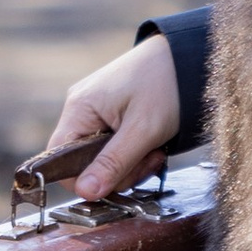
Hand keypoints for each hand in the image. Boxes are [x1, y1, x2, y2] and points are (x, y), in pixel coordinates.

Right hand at [39, 32, 181, 203]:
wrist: (191, 57)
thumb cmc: (167, 85)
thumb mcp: (143, 130)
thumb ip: (113, 163)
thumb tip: (85, 193)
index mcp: (79, 109)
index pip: (60, 160)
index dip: (84, 179)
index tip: (118, 180)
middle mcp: (82, 110)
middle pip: (85, 163)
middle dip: (119, 171)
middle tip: (148, 158)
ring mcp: (98, 112)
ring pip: (104, 159)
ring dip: (132, 163)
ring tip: (155, 148)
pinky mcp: (114, 115)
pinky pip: (116, 147)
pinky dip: (135, 152)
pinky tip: (153, 144)